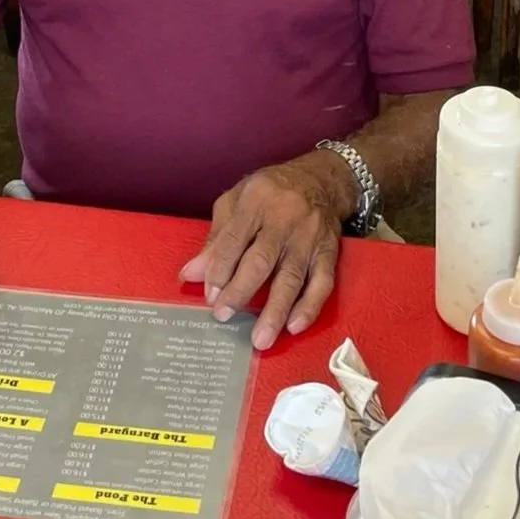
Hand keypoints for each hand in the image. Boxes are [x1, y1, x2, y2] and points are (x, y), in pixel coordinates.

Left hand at [179, 154, 354, 349]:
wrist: (321, 179)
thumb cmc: (271, 191)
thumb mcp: (237, 201)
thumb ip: (216, 238)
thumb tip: (190, 274)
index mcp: (256, 200)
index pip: (234, 239)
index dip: (220, 269)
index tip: (209, 295)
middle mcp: (284, 217)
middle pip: (261, 259)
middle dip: (240, 290)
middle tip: (223, 316)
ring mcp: (309, 236)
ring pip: (291, 276)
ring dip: (275, 310)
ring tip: (260, 339)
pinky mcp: (329, 251)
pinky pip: (322, 282)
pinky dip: (309, 306)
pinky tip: (294, 326)